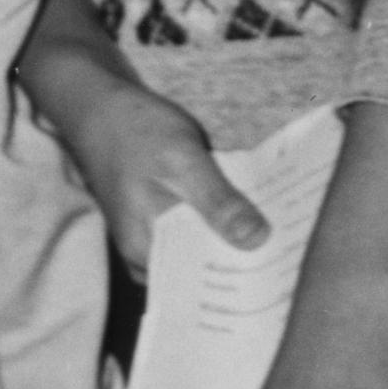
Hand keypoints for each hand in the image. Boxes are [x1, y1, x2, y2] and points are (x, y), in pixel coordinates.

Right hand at [57, 74, 270, 270]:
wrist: (97, 107)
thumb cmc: (135, 129)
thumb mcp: (182, 159)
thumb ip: (217, 202)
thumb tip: (256, 241)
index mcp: (146, 248)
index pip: (202, 281)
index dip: (244, 278)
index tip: (284, 270)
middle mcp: (144, 254)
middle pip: (203, 269)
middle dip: (244, 260)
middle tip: (290, 251)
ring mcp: (148, 239)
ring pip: (200, 251)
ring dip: (234, 243)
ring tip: (278, 238)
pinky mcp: (155, 222)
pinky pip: (193, 234)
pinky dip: (218, 226)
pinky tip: (248, 216)